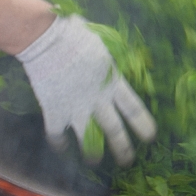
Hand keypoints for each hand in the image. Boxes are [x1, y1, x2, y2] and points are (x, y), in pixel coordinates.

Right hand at [16, 15, 155, 165]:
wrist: (45, 38)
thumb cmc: (75, 34)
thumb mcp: (102, 45)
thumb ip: (108, 61)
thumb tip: (111, 60)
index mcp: (112, 82)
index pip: (133, 108)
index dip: (143, 124)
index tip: (150, 137)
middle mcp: (97, 99)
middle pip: (115, 130)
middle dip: (123, 148)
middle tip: (128, 161)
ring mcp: (75, 107)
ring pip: (88, 138)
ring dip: (92, 153)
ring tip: (94, 161)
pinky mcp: (54, 110)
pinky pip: (57, 133)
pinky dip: (59, 142)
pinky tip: (61, 147)